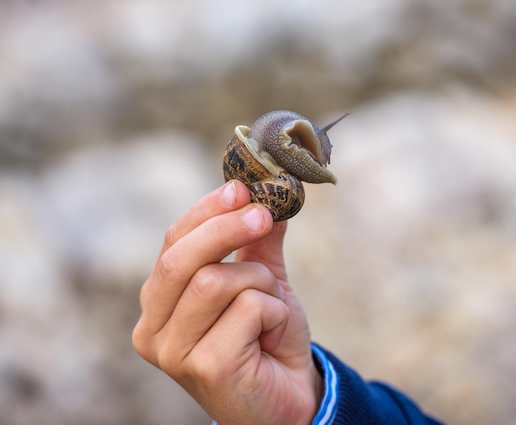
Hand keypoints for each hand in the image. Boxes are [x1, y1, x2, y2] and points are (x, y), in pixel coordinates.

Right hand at [132, 180, 322, 424]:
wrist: (291, 397)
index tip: (240, 187)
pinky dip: (273, 312)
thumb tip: (271, 192)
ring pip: (216, 281)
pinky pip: (246, 309)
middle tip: (265, 214)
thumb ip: (259, 242)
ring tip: (273, 309)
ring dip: (261, 284)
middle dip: (227, 229)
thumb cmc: (268, 339)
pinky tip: (272, 338)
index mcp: (159, 302)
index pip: (171, 243)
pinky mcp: (202, 368)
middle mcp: (153, 329)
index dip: (205, 211)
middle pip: (181, 259)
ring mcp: (172, 352)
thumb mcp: (263, 281)